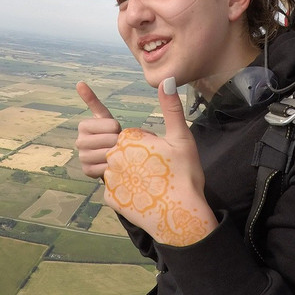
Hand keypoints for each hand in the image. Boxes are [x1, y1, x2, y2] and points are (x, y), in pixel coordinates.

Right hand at [75, 81, 121, 179]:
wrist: (111, 157)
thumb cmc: (109, 133)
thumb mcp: (104, 117)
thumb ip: (92, 100)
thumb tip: (79, 82)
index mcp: (83, 125)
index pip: (111, 125)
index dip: (118, 128)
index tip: (115, 130)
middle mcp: (79, 141)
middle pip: (110, 139)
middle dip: (119, 141)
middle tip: (117, 143)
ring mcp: (82, 157)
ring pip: (108, 153)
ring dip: (117, 153)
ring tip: (116, 152)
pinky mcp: (86, 171)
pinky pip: (106, 167)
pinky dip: (113, 165)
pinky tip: (112, 163)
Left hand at [101, 77, 217, 245]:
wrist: (180, 215)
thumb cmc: (184, 175)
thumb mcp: (181, 138)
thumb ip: (171, 108)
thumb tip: (166, 79)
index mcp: (128, 140)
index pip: (127, 134)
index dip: (145, 143)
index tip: (158, 156)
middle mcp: (113, 157)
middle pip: (119, 149)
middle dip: (134, 156)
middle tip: (156, 170)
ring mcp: (110, 178)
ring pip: (114, 167)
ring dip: (127, 172)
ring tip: (149, 182)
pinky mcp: (111, 197)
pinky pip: (113, 187)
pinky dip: (126, 189)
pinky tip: (143, 195)